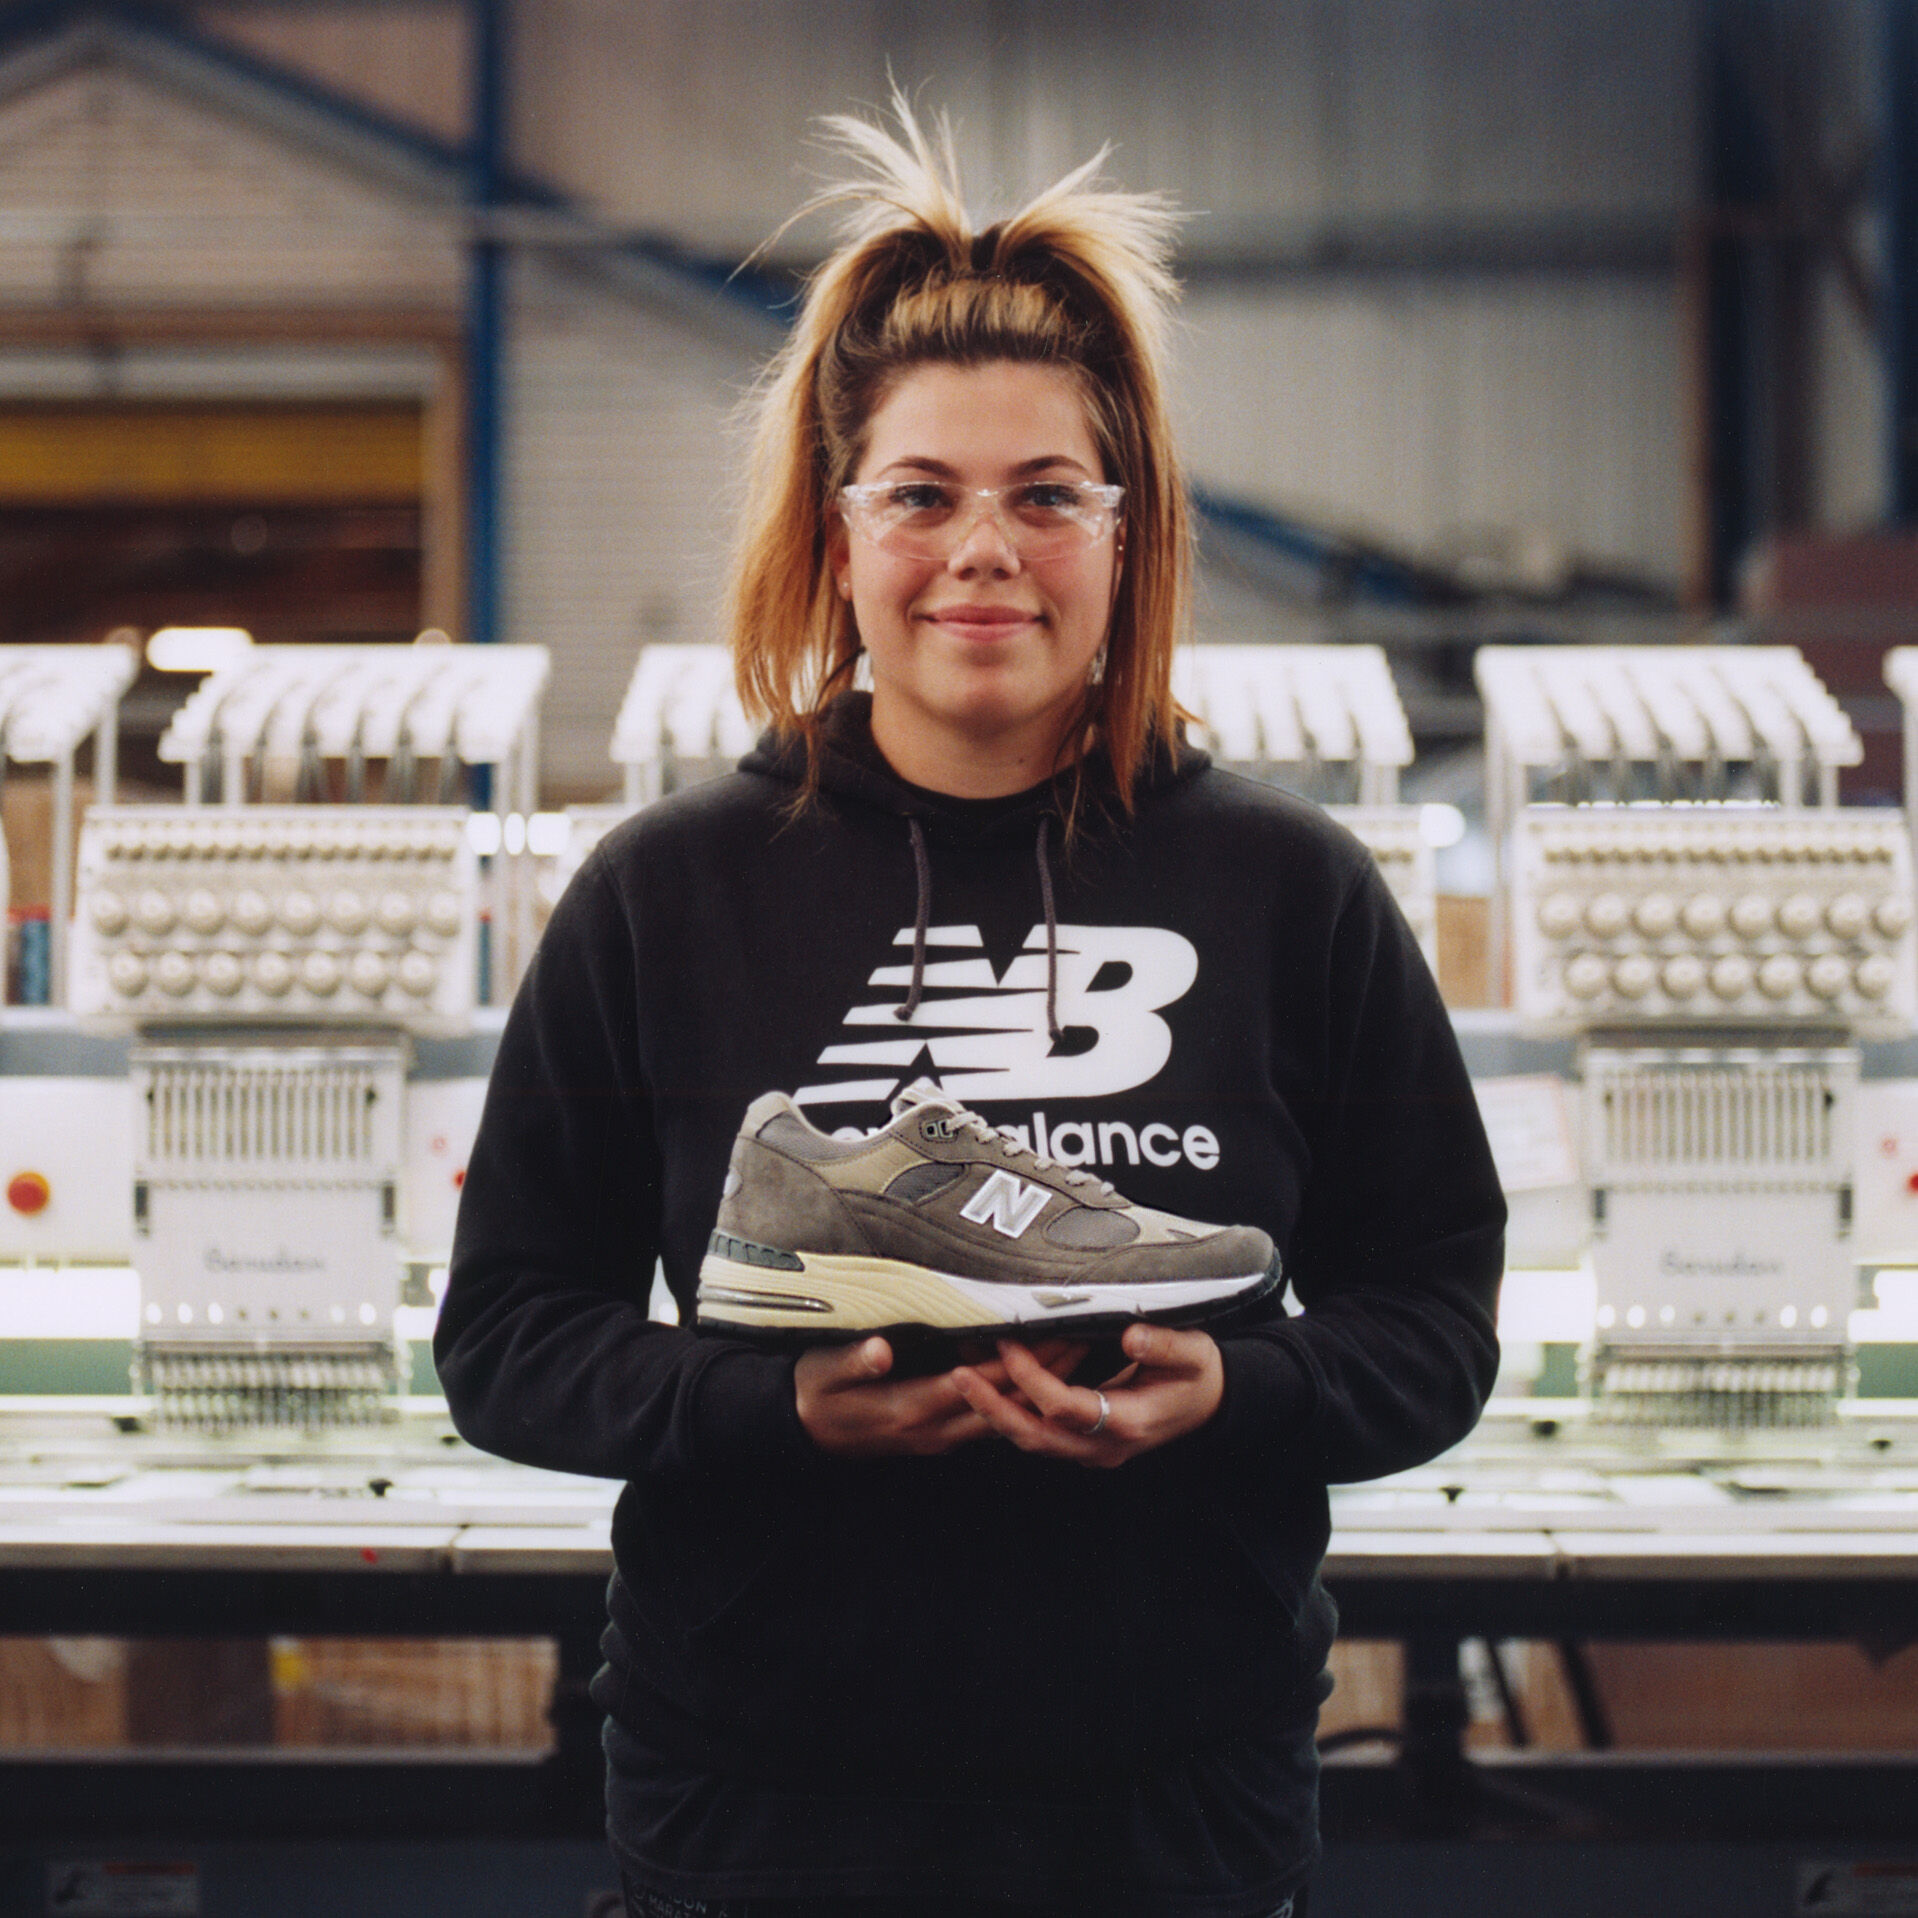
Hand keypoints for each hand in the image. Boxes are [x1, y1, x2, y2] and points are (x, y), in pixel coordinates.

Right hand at [795, 1336, 1086, 1457]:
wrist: (801, 1430)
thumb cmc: (815, 1393)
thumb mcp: (824, 1373)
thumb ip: (855, 1362)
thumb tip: (879, 1350)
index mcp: (911, 1408)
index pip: (976, 1383)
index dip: (1014, 1361)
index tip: (1045, 1333)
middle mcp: (934, 1429)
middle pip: (1004, 1404)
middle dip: (1045, 1374)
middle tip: (1081, 1338)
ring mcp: (940, 1435)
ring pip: (1004, 1415)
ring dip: (1039, 1388)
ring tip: (1073, 1354)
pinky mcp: (940, 1433)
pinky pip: (990, 1419)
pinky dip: (1018, 1399)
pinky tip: (1039, 1378)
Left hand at [949, 1323, 1223, 1467]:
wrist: (1212, 1403)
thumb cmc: (1200, 1373)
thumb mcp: (1195, 1353)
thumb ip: (1164, 1346)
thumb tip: (1132, 1337)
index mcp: (1129, 1422)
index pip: (1066, 1407)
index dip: (1033, 1379)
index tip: (1009, 1345)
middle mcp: (1105, 1445)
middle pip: (1036, 1436)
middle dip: (993, 1409)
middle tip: (958, 1378)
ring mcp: (1094, 1450)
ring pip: (1034, 1441)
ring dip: (996, 1413)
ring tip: (963, 1379)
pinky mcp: (1086, 1444)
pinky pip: (1041, 1435)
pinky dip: (1013, 1413)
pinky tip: (991, 1387)